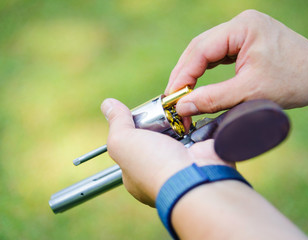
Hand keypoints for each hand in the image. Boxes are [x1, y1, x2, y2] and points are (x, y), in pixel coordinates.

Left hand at [101, 98, 232, 206]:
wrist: (193, 176)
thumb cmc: (153, 165)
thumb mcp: (123, 142)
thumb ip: (117, 123)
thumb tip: (108, 104)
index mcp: (135, 176)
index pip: (129, 149)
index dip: (132, 131)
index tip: (137, 117)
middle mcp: (157, 173)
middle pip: (154, 139)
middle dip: (157, 125)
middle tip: (159, 112)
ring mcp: (180, 165)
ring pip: (176, 135)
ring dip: (176, 123)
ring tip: (175, 112)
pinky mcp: (199, 155)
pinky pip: (195, 134)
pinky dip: (194, 126)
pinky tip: (190, 119)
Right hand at [166, 10, 307, 116]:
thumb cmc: (294, 81)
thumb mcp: (251, 92)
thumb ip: (213, 99)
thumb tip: (183, 106)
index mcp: (243, 27)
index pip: (201, 49)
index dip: (182, 75)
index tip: (171, 97)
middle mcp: (240, 24)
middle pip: (199, 48)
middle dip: (183, 74)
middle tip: (172, 98)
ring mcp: (242, 32)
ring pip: (205, 51)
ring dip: (191, 72)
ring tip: (180, 93)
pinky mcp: (244, 42)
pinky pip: (216, 55)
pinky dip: (203, 70)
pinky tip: (196, 83)